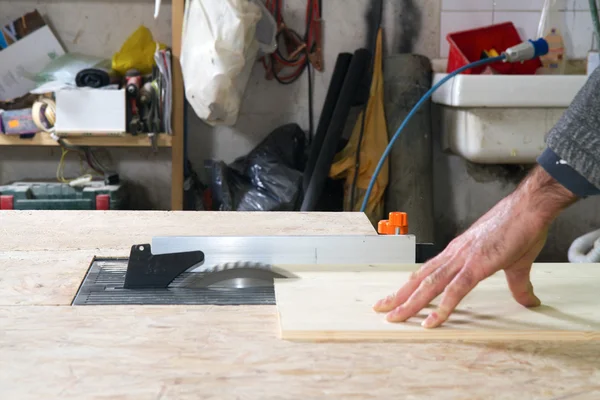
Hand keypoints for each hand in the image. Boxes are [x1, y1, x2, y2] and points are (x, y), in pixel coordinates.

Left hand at [373, 166, 577, 327]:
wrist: (530, 207)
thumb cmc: (521, 227)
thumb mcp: (516, 263)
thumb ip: (517, 284)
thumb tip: (528, 300)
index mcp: (458, 253)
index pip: (428, 272)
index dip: (410, 286)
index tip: (396, 297)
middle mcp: (454, 255)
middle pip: (421, 279)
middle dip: (400, 296)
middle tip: (381, 309)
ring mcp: (463, 259)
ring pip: (430, 285)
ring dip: (411, 303)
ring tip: (394, 317)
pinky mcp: (478, 265)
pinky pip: (456, 290)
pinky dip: (442, 307)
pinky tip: (430, 321)